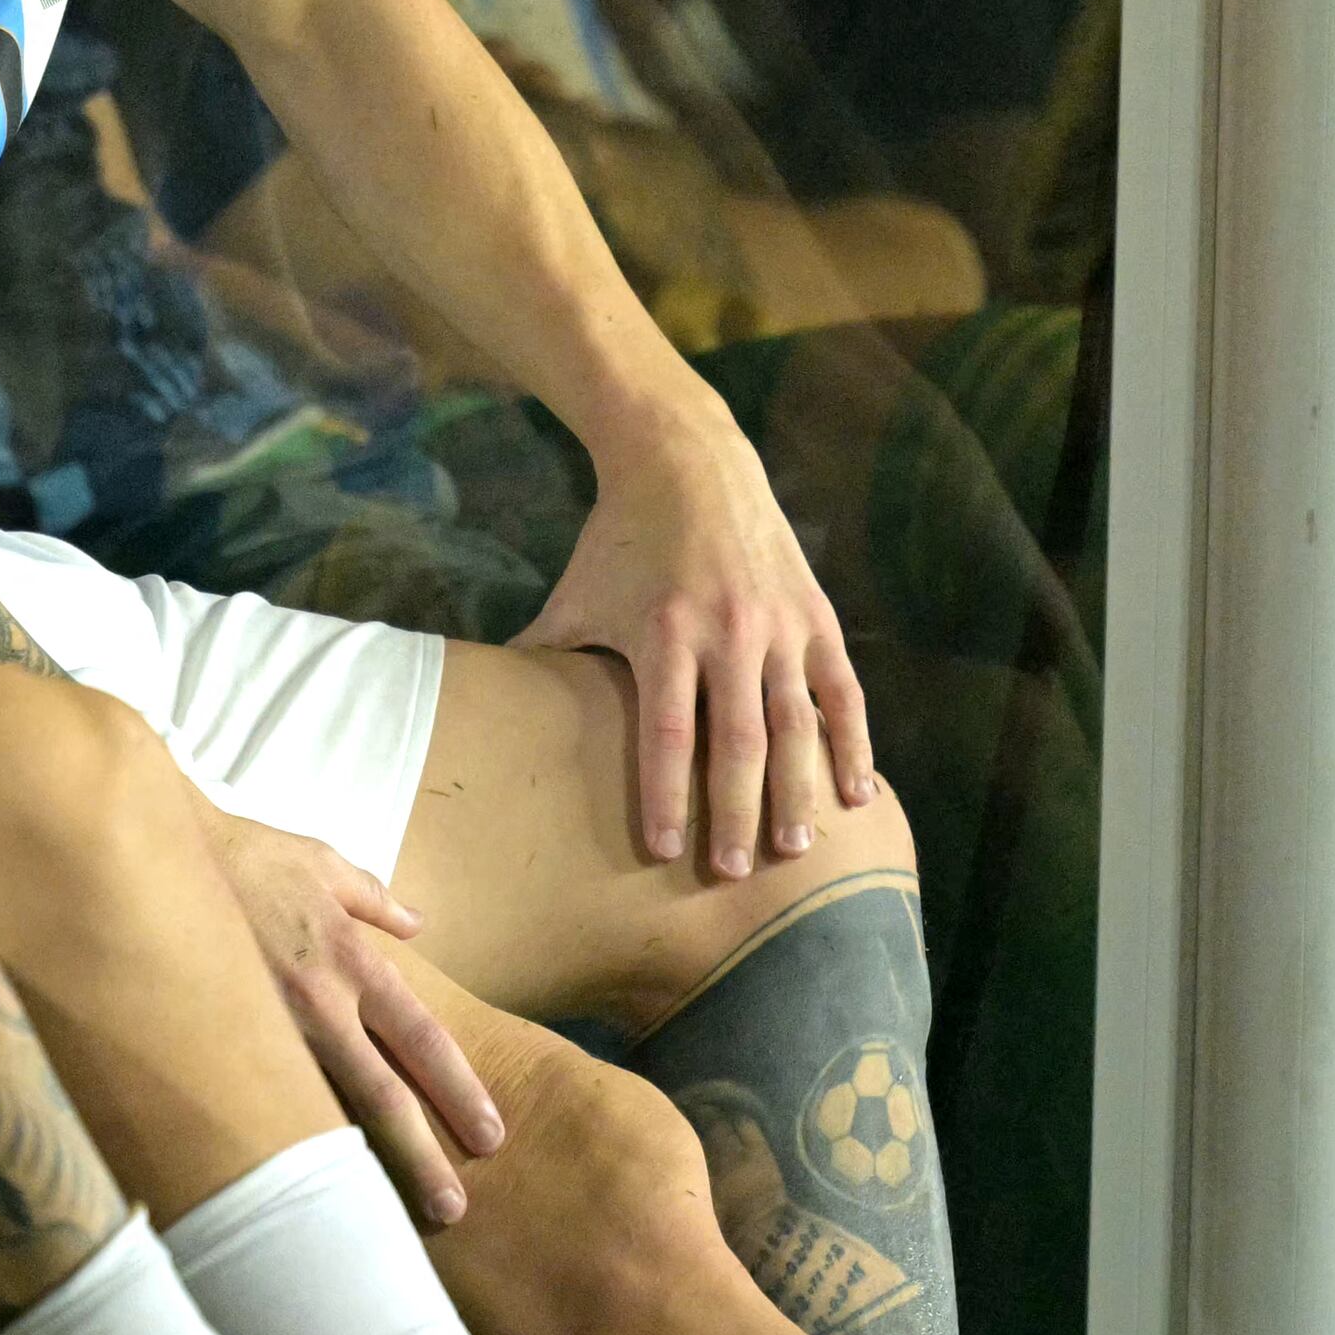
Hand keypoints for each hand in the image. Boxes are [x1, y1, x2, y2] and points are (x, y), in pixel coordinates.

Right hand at [196, 797, 501, 1223]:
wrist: (156, 860)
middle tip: (455, 1209)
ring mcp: (266, 1034)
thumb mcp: (321, 862)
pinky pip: (263, 1103)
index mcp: (351, 963)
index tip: (488, 1134)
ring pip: (321, 1114)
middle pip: (382, 1096)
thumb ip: (373, 897)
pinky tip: (294, 1189)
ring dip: (352, 1169)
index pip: (421, 1039)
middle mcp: (317, 1007)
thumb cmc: (241, 857)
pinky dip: (286, 1144)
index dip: (458, 1090)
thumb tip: (414, 921)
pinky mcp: (221, 1046)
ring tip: (376, 1220)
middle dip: (421, 1156)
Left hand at [515, 401, 877, 877]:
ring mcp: (778, 622)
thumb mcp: (576, 594)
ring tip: (797, 849)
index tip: (668, 855)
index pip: (667, 731)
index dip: (667, 795)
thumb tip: (476, 714)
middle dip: (735, 812)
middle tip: (734, 875)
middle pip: (737, 738)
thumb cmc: (619, 539)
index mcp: (664, 631)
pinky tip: (858, 795)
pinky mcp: (814, 613)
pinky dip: (853, 742)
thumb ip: (541, 655)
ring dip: (799, 789)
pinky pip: (842, 689)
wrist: (686, 460)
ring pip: (796, 721)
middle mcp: (728, 630)